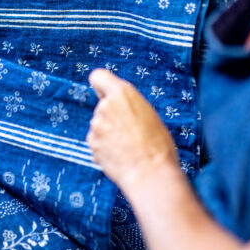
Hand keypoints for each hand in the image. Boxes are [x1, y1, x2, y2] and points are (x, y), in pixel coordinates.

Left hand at [87, 68, 179, 195]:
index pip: (98, 76)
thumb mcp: (148, 114)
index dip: (100, 86)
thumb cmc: (157, 145)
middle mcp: (105, 106)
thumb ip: (128, 106)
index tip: (105, 94)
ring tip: (127, 146)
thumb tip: (119, 110)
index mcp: (123, 93)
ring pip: (100, 124)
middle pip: (103, 106)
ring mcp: (96, 125)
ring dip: (108, 133)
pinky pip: (97, 141)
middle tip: (130, 132)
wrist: (150, 173)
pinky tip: (119, 156)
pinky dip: (104, 147)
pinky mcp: (92, 143)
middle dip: (112, 116)